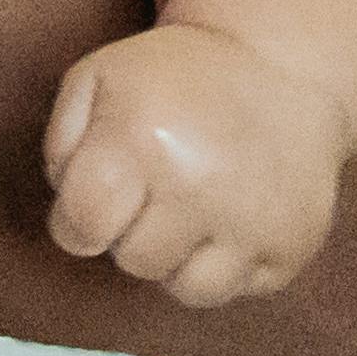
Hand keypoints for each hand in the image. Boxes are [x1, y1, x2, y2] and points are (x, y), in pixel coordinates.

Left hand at [48, 25, 349, 307]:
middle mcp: (200, 187)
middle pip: (133, 261)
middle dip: (129, 235)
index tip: (93, 201)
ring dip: (178, 259)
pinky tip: (228, 220)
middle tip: (150, 194)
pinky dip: (228, 265)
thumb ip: (61, 146)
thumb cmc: (171, 78)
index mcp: (141, 143)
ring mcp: (256, 220)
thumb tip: (69, 209)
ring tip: (186, 213)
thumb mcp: (95, 81)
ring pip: (190, 290)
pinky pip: (242, 288)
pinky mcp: (295, 243)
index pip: (81, 228)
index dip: (75, 221)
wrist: (280, 65)